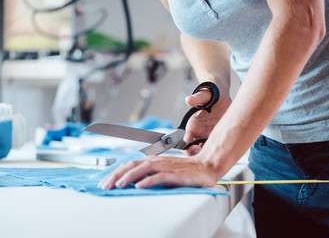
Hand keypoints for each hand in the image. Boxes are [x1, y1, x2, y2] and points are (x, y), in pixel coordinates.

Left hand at [98, 155, 216, 189]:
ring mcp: (166, 166)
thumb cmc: (184, 170)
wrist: (205, 166)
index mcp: (152, 161)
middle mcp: (156, 161)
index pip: (129, 165)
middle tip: (105, 185)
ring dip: (129, 177)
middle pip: (132, 166)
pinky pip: (159, 177)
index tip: (104, 182)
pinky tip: (139, 186)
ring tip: (118, 185)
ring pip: (143, 169)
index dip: (115, 173)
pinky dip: (148, 181)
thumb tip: (132, 183)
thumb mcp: (163, 172)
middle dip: (116, 175)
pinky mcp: (175, 174)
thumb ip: (149, 176)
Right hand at [184, 88, 230, 154]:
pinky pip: (219, 146)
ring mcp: (209, 135)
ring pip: (208, 151)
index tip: (196, 149)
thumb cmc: (210, 94)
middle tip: (209, 154)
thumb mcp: (204, 95)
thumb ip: (197, 98)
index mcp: (192, 126)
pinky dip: (222, 149)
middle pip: (196, 150)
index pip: (186, 142)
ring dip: (212, 153)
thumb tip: (189, 100)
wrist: (220, 94)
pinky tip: (227, 149)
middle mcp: (199, 133)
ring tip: (219, 152)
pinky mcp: (219, 135)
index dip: (190, 148)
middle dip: (201, 155)